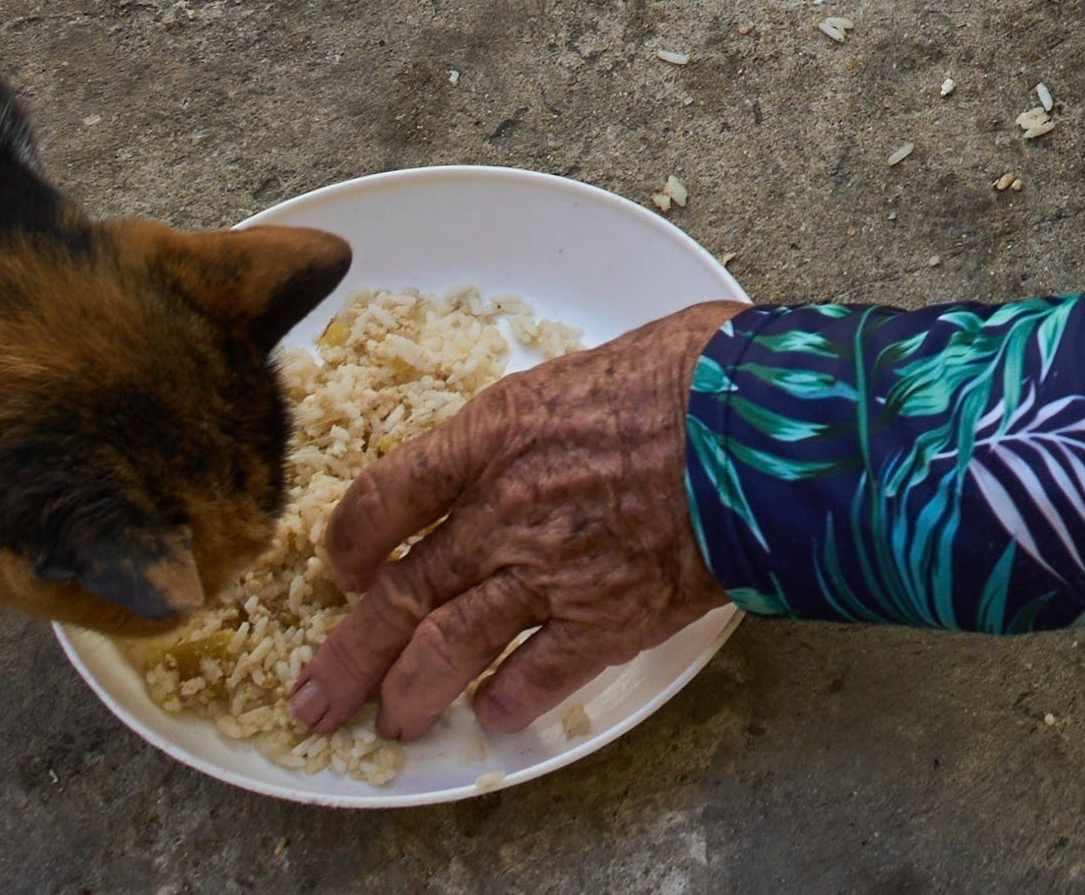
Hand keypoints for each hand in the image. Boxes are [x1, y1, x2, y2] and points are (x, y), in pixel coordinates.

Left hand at [292, 306, 733, 747]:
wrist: (768, 421)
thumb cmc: (700, 370)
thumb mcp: (597, 360)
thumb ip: (549, 407)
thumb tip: (550, 420)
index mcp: (495, 431)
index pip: (385, 495)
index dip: (349, 541)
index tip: (340, 568)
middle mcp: (504, 508)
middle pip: (400, 591)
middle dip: (349, 655)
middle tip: (316, 699)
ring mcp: (551, 570)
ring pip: (450, 646)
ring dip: (413, 692)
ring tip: (396, 723)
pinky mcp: (607, 618)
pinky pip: (538, 676)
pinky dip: (509, 702)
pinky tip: (494, 717)